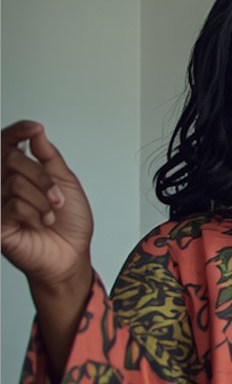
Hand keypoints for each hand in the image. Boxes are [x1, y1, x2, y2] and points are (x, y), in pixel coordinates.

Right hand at [2, 122, 93, 295]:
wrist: (73, 255)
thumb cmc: (70, 223)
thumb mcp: (66, 184)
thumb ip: (49, 157)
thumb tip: (37, 133)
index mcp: (20, 173)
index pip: (7, 144)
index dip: (17, 132)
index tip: (35, 128)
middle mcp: (5, 185)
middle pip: (12, 160)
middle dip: (42, 178)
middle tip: (58, 198)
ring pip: (15, 183)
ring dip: (43, 199)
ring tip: (52, 215)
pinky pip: (12, 205)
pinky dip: (35, 213)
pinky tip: (40, 223)